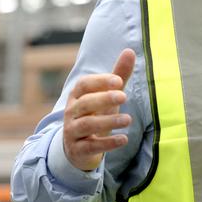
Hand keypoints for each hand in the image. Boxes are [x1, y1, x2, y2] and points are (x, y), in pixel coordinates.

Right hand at [63, 48, 135, 170]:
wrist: (78, 148)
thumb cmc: (96, 114)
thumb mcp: (107, 95)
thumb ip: (118, 75)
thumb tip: (130, 51)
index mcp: (78, 96)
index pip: (84, 84)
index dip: (100, 81)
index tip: (119, 81)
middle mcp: (72, 112)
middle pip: (85, 103)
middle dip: (104, 99)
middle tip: (124, 96)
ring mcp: (73, 132)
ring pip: (86, 125)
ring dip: (108, 121)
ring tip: (128, 119)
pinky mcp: (78, 150)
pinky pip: (90, 146)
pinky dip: (107, 143)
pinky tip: (124, 139)